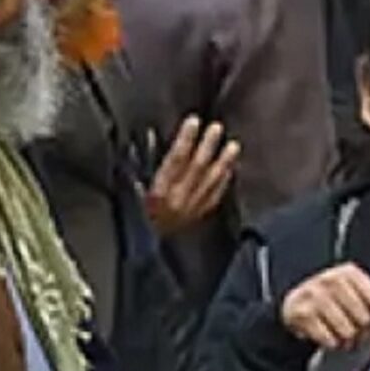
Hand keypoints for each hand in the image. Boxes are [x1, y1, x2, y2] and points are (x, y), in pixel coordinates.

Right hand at [145, 117, 239, 236]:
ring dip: (224, 162)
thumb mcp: (136, 188)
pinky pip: (217, 194)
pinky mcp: (202, 215)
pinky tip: (230, 168)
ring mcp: (193, 207)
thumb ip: (144, 162)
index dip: (185, 138)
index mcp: (160, 189)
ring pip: (212, 180)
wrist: (151, 249)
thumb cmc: (138, 214)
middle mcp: (179, 197)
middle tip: (217, 127)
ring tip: (233, 145)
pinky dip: (224, 180)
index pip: (176, 158)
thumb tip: (151, 136)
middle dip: (208, 145)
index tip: (193, 121)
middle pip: (197, 166)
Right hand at [279, 265, 369, 350]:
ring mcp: (314, 295)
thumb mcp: (352, 291)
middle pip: (363, 317)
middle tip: (359, 333)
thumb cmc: (332, 299)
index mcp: (349, 273)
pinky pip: (329, 339)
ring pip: (347, 331)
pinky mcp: (301, 313)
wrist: (296, 301)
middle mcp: (331, 280)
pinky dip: (332, 343)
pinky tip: (329, 337)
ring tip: (344, 336)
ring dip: (348, 340)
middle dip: (364, 331)